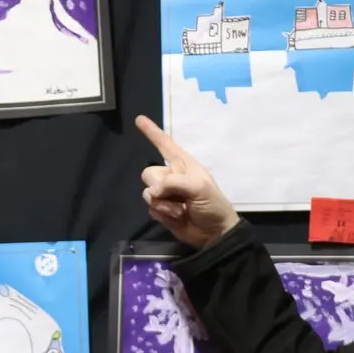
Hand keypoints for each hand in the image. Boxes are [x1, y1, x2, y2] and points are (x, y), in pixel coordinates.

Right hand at [135, 115, 239, 248]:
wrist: (214, 233)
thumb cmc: (212, 205)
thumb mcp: (198, 187)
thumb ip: (174, 182)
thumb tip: (152, 191)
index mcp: (183, 165)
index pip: (165, 144)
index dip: (152, 132)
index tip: (139, 119)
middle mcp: (172, 176)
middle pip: (148, 173)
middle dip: (160, 186)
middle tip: (179, 197)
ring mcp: (165, 194)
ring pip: (147, 193)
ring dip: (164, 204)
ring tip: (181, 210)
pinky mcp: (161, 210)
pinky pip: (150, 208)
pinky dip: (162, 214)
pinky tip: (176, 218)